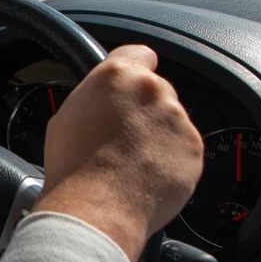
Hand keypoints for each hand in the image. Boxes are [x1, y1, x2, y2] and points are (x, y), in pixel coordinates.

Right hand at [33, 45, 203, 261]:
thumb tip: (103, 101)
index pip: (140, 53)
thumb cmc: (74, 166)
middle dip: (144, 109)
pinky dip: (171, 159)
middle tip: (122, 136)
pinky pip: (184, 149)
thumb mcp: (67, 116)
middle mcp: (152, 91)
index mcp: (117, 75)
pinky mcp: (194, 149)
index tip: (133, 82)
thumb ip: (95, 98)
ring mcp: (177, 120)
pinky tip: (146, 174)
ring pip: (171, 121)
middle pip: (157, 91)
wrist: (96, 208)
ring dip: (158, 135)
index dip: (135, 68)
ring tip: (132, 161)